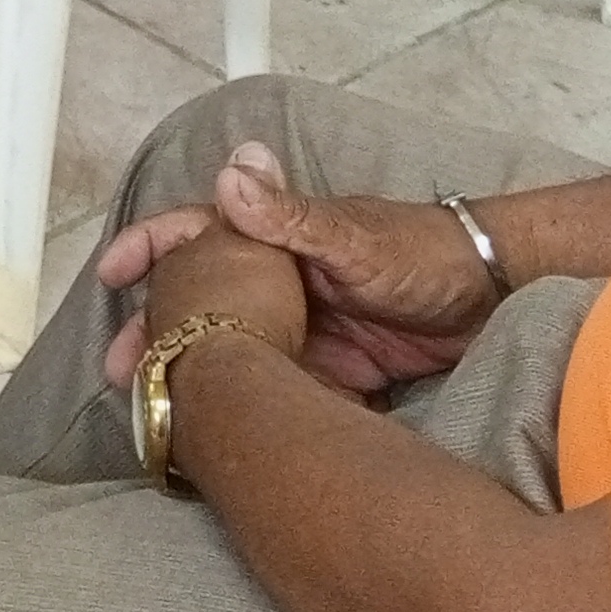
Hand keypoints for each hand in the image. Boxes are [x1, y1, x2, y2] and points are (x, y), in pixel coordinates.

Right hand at [97, 141, 504, 394]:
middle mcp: (281, 279)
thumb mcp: (355, 237)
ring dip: (199, 375)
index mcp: (277, 237)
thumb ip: (291, 216)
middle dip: (158, 333)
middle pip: (203, 301)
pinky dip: (258, 410)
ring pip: (236, 350)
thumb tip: (229, 172)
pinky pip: (283, 390)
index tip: (110, 274)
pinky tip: (233, 439)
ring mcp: (305, 326)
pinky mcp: (336, 370)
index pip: (196, 232)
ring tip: (162, 413)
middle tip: (123, 373)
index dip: (148, 248)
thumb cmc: (429, 252)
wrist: (500, 299)